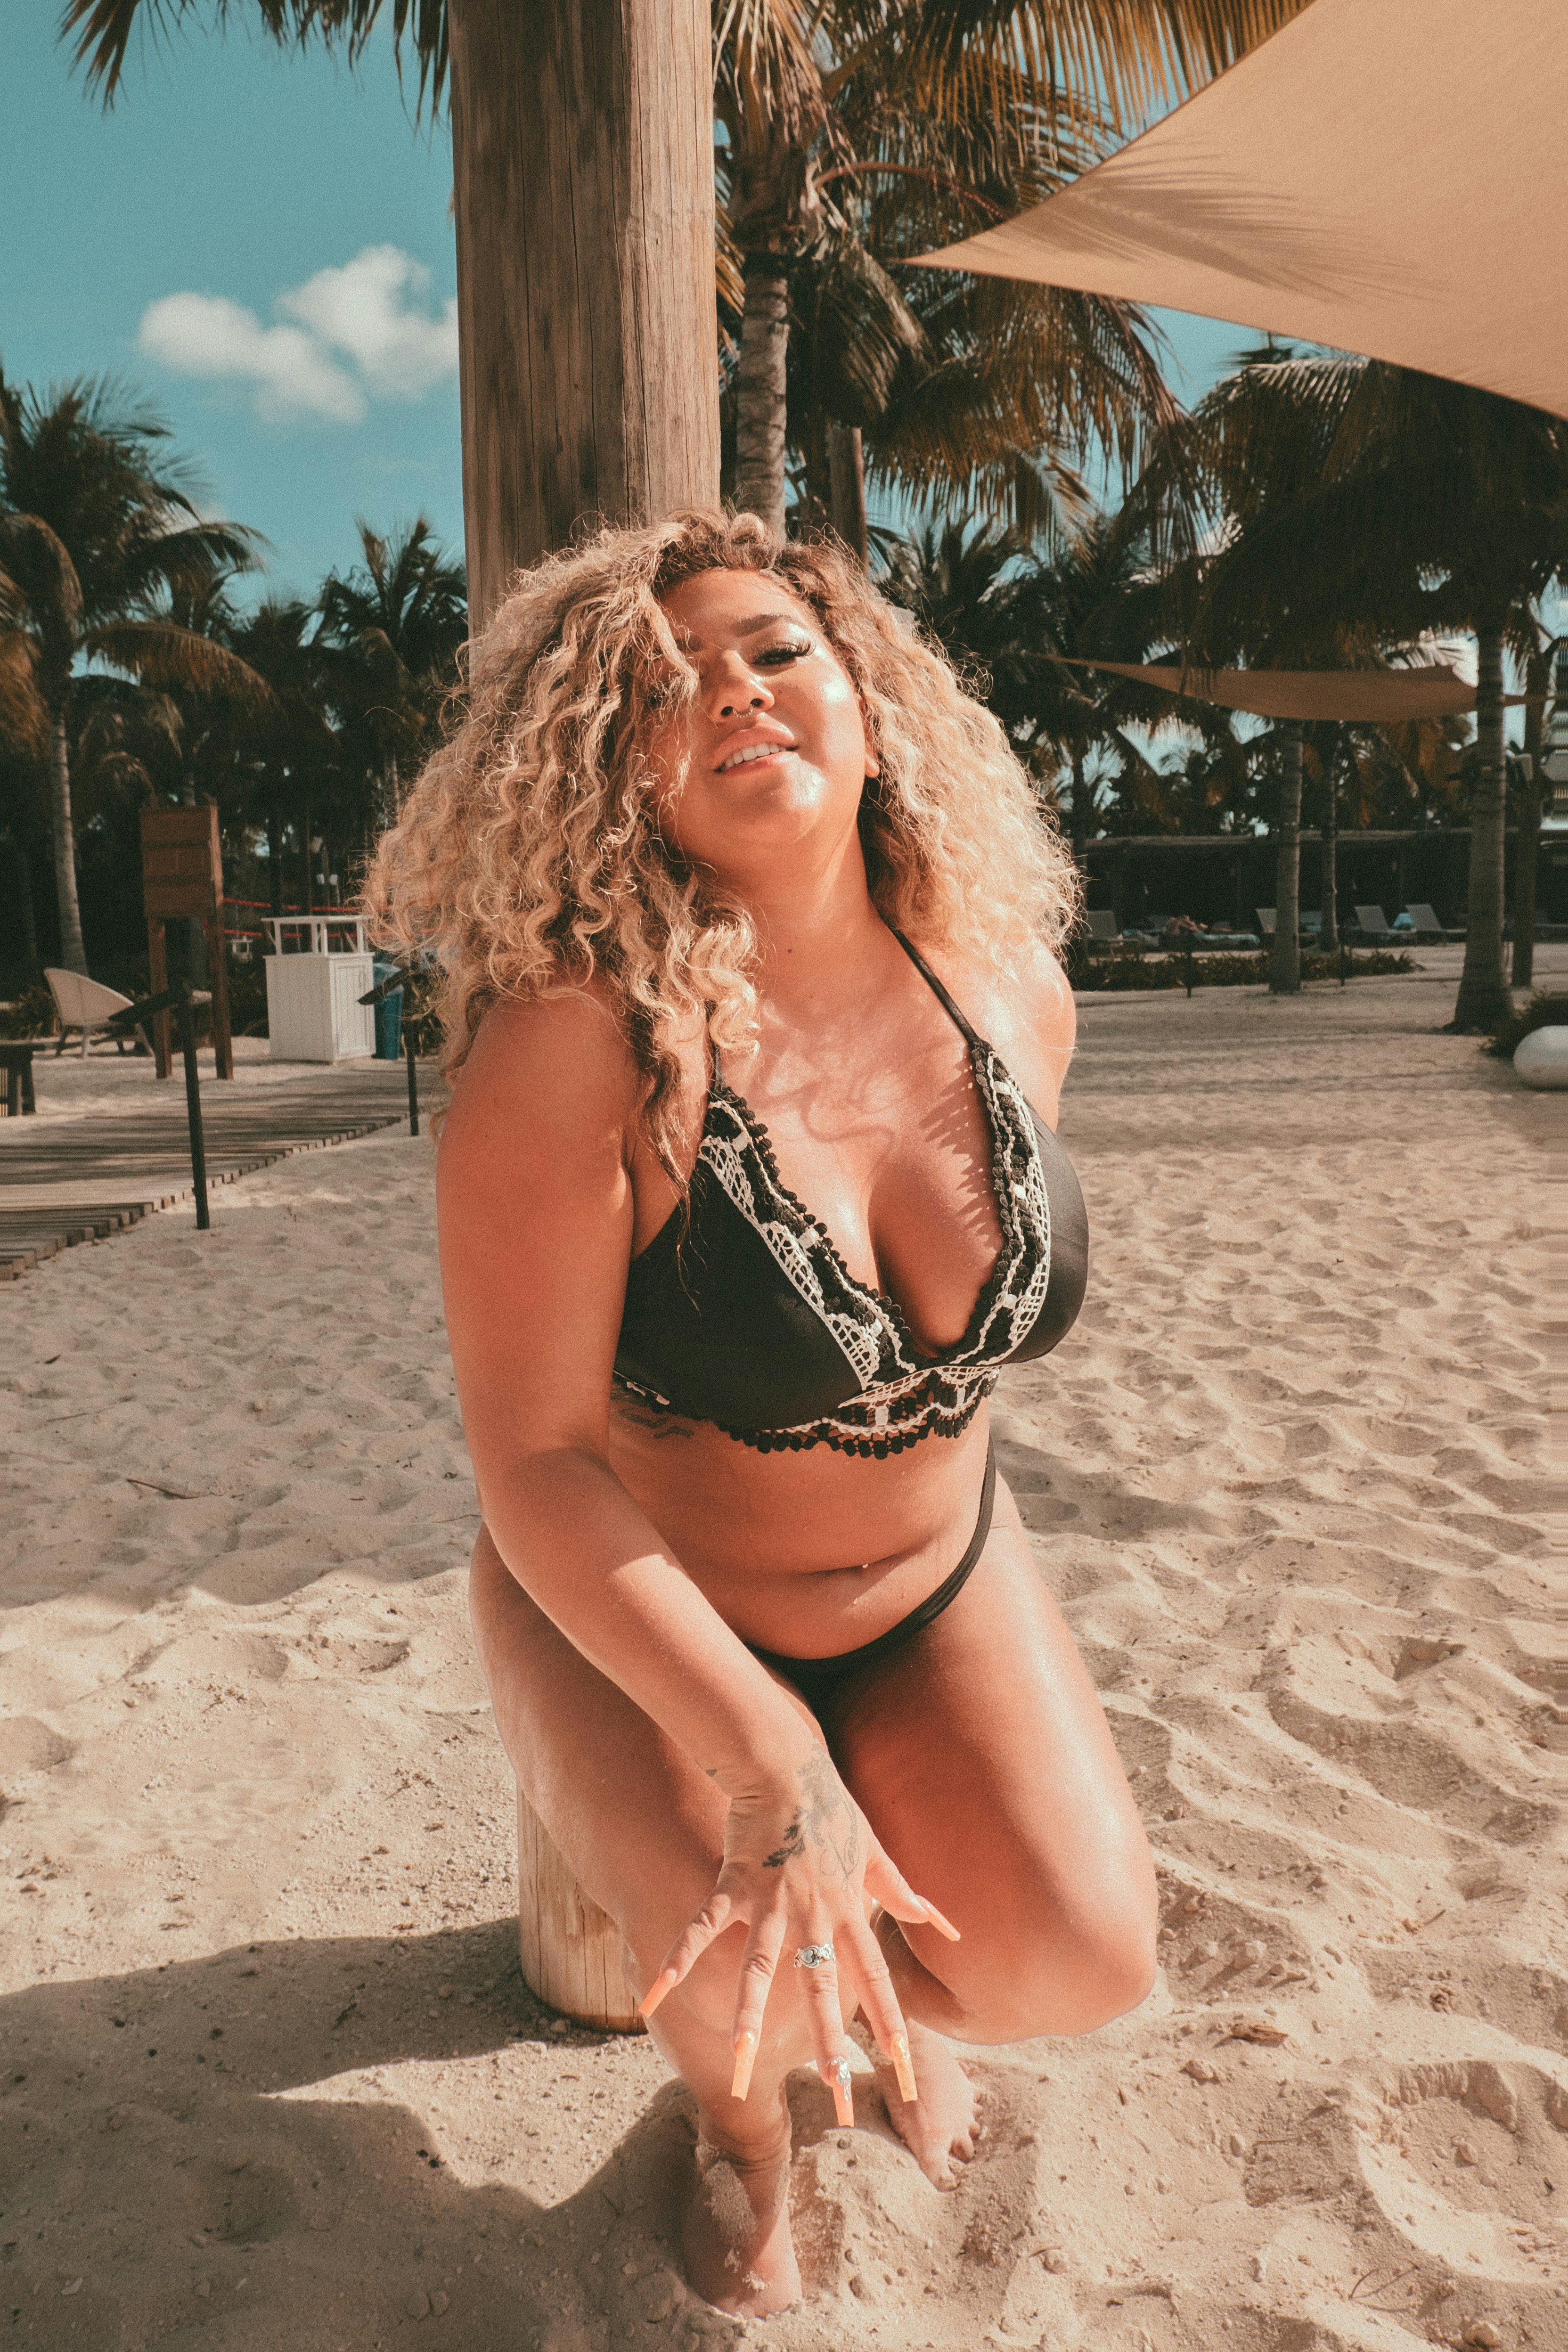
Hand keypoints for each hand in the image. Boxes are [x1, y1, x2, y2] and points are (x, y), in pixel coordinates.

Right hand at [639, 1744, 957, 2117]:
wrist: (786, 1764)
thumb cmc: (832, 1809)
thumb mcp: (876, 1854)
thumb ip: (905, 1895)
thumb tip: (946, 1926)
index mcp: (849, 1913)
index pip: (877, 1982)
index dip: (893, 2028)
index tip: (908, 2074)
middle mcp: (814, 1915)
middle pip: (824, 1989)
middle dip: (829, 2046)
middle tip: (836, 2098)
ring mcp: (772, 1903)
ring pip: (762, 1969)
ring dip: (751, 2018)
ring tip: (743, 2065)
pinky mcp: (733, 1885)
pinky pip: (702, 1929)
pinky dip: (676, 1962)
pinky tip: (653, 1999)